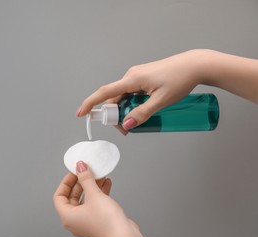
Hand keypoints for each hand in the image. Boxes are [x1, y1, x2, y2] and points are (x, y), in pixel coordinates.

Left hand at [53, 161, 151, 236]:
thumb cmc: (106, 222)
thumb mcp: (93, 195)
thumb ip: (86, 179)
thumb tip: (80, 167)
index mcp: (67, 216)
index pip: (59, 196)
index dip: (66, 182)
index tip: (74, 173)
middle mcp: (75, 221)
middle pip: (72, 197)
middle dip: (80, 183)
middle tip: (86, 172)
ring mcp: (87, 222)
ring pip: (85, 200)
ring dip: (91, 187)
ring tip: (98, 176)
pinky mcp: (98, 221)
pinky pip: (94, 204)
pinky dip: (99, 193)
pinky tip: (106, 184)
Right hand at [76, 49, 207, 133]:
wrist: (195, 65)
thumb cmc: (180, 79)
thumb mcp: (161, 101)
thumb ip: (143, 113)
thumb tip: (127, 124)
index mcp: (132, 79)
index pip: (105, 92)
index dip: (91, 103)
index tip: (81, 114)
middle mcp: (131, 76)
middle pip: (114, 98)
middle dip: (115, 115)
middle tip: (127, 130)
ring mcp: (137, 76)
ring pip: (123, 96)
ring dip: (125, 110)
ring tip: (138, 122)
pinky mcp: (144, 78)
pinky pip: (131, 92)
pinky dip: (131, 103)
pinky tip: (143, 111)